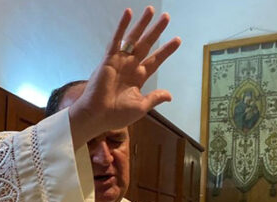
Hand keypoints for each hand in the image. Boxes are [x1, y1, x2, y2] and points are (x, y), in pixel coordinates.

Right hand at [69, 6, 181, 146]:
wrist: (98, 116)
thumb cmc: (117, 115)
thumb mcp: (141, 106)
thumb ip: (155, 98)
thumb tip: (170, 95)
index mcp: (138, 77)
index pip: (155, 60)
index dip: (166, 50)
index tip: (177, 40)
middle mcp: (130, 66)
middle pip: (147, 44)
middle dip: (156, 31)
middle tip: (166, 16)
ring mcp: (120, 61)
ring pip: (133, 38)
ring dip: (142, 24)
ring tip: (151, 9)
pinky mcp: (109, 59)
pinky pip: (116, 40)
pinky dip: (122, 26)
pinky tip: (128, 13)